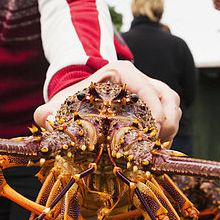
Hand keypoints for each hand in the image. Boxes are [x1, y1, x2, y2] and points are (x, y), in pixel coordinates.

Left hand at [34, 60, 180, 141]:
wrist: (79, 98)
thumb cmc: (72, 99)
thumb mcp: (59, 104)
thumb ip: (48, 111)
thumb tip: (47, 119)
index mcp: (121, 72)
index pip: (147, 87)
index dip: (155, 108)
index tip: (154, 129)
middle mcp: (140, 79)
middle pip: (166, 95)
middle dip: (168, 120)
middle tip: (158, 142)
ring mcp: (150, 90)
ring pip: (172, 104)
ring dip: (172, 125)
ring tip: (158, 146)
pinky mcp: (154, 104)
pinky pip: (171, 113)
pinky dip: (169, 129)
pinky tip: (156, 146)